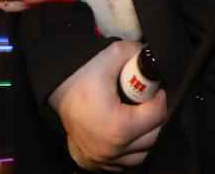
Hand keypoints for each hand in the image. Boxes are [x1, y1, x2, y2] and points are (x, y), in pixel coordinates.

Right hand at [51, 42, 167, 169]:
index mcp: (119, 126)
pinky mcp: (98, 160)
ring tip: (141, 113)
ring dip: (148, 134)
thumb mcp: (111, 55)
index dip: (159, 97)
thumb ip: (137, 53)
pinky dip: (133, 148)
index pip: (157, 115)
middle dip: (156, 115)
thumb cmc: (80, 76)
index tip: (154, 87)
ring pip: (143, 153)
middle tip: (149, 98)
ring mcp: (104, 157)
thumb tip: (153, 57)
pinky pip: (126, 161)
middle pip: (154, 135)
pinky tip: (130, 130)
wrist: (54, 90)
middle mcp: (113, 148)